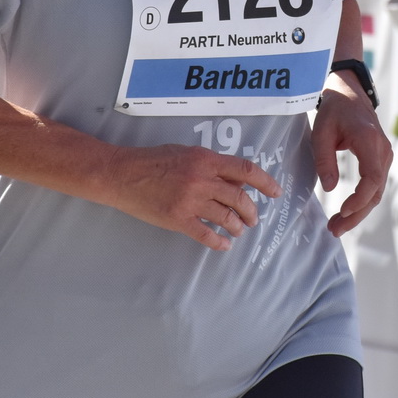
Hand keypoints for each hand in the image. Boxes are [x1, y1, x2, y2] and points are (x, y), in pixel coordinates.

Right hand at [104, 143, 281, 250]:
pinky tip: (224, 244)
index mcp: (206, 160)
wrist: (122, 174)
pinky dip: (219, 241)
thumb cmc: (153, 160)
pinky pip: (206, 234)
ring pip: (226, 217)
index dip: (265, 182)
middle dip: (251, 210)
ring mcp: (190, 201)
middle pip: (239, 197)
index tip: (275, 192)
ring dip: (237, 226)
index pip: (245, 170)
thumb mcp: (186, 153)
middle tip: (253, 218)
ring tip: (238, 230)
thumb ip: (210, 165)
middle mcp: (202, 180)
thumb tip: (235, 179)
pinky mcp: (178, 219)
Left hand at [311, 69, 391, 236]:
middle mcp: (382, 151)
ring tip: (337, 226)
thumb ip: (325, 160)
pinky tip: (346, 214)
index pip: (372, 178)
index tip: (342, 210)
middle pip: (375, 192)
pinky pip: (374, 186)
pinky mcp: (380, 160)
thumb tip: (330, 188)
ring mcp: (384, 156)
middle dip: (356, 215)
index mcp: (369, 141)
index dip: (359, 199)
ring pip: (375, 193)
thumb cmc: (335, 111)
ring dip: (358, 212)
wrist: (351, 95)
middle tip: (335, 230)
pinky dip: (361, 202)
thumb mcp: (321, 132)